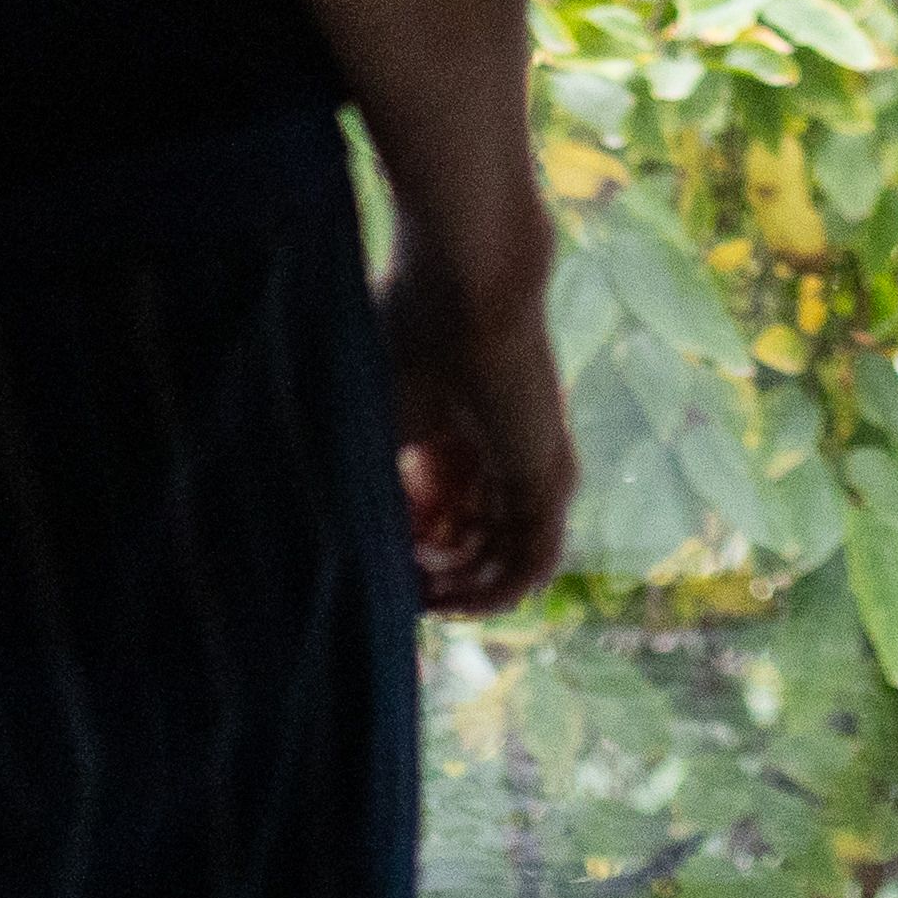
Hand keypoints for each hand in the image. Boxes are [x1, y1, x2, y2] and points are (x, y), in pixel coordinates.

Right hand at [379, 211, 579, 615]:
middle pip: (466, 544)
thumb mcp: (380, 427)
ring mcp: (528, 471)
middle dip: (427, 573)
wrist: (466, 294)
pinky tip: (453, 603)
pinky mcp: (549, 480)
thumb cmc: (411, 339)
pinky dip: (494, 590)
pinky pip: (532, 560)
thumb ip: (376, 487)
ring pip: (498, 558)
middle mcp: (496, 458)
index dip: (400, 547)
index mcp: (457, 438)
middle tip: (392, 584)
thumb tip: (348, 545)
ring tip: (417, 595)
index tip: (368, 561)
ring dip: (456, 588)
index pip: (436, 518)